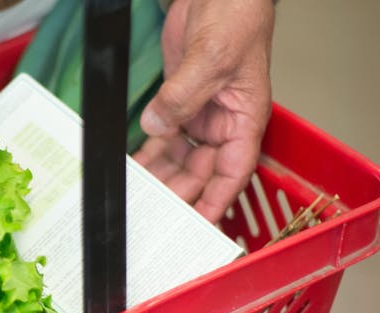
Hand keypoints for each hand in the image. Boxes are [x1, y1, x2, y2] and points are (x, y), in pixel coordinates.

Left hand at [132, 0, 274, 221]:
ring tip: (140, 198)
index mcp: (245, 119)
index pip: (232, 173)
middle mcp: (224, 123)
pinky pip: (165, 137)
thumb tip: (158, 125)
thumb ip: (183, 96)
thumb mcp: (212, 58)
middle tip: (154, 214)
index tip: (198, 225)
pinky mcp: (179, 102)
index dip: (215, 202)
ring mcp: (201, 114)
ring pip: (181, 159)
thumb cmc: (238, 16)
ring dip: (161, 177)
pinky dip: (150, 154)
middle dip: (179, 194)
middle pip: (202, 172)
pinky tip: (135, 169)